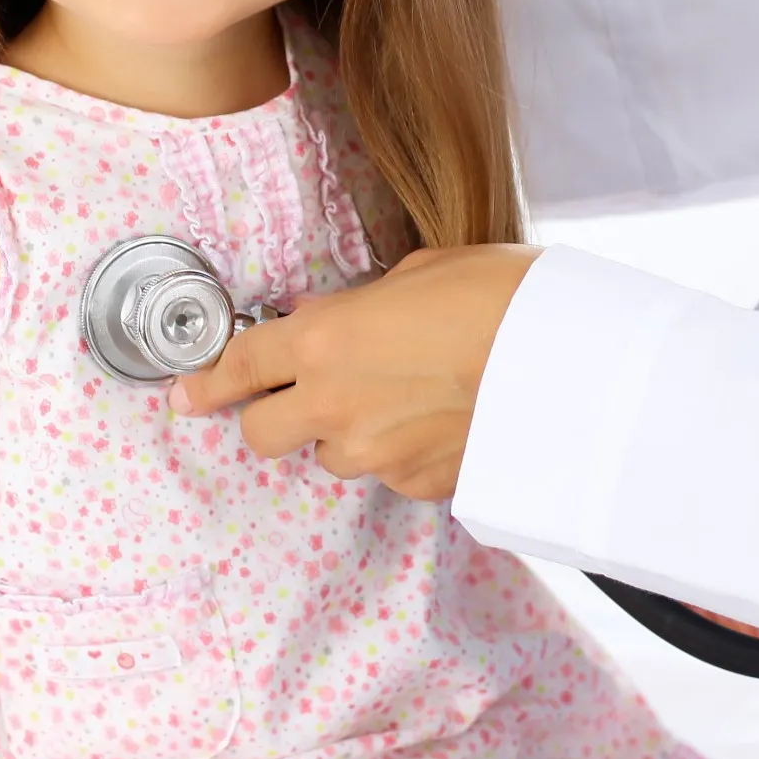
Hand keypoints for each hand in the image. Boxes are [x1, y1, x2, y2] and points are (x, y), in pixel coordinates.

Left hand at [170, 243, 539, 498]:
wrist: (572, 363)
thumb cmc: (502, 295)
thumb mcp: (418, 272)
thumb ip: (361, 302)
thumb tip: (336, 314)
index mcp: (323, 339)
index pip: (237, 368)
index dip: (205, 382)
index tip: (186, 392)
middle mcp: (335, 404)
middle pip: (262, 435)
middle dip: (273, 414)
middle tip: (305, 389)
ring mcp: (376, 454)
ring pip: (331, 456)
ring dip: (345, 432)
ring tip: (400, 397)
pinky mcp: (418, 486)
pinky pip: (388, 473)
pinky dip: (400, 451)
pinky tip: (439, 419)